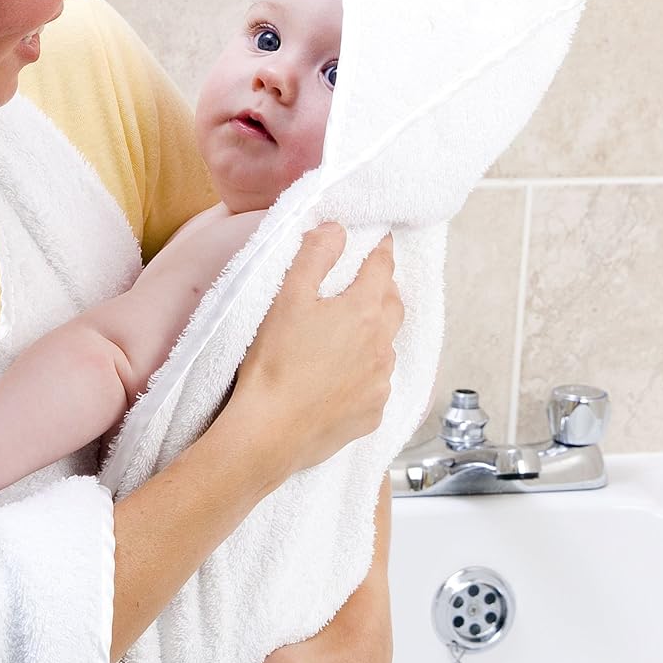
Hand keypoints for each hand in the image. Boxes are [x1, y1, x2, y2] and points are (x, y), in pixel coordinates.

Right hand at [230, 225, 402, 487]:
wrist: (269, 432)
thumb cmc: (274, 365)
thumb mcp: (286, 299)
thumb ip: (314, 258)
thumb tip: (336, 230)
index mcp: (362, 312)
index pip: (381, 269)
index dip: (381, 252)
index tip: (382, 242)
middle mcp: (381, 346)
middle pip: (393, 307)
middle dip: (385, 291)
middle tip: (371, 283)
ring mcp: (380, 383)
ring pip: (387, 348)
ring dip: (376, 335)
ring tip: (352, 335)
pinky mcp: (372, 414)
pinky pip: (377, 386)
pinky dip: (367, 375)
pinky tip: (343, 378)